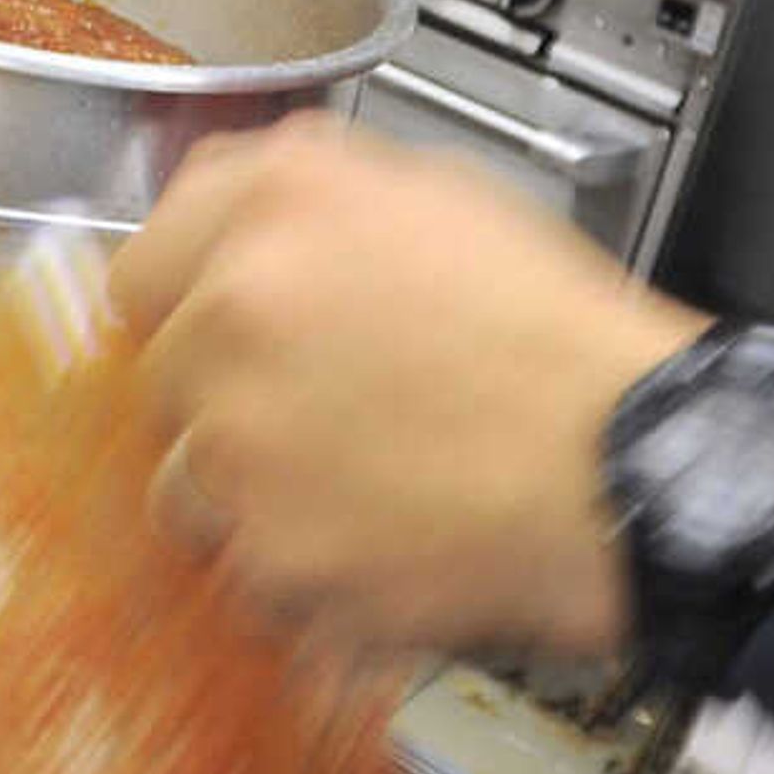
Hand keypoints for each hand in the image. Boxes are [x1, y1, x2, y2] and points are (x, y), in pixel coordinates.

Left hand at [108, 116, 708, 659]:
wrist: (630, 465)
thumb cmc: (559, 338)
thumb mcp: (443, 199)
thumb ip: (306, 199)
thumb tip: (233, 231)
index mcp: (280, 205)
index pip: (143, 266)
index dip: (190, 309)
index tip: (222, 339)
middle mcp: (237, 309)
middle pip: (164, 380)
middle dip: (228, 403)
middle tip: (327, 417)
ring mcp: (239, 440)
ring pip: (187, 486)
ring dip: (251, 495)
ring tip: (359, 488)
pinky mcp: (268, 554)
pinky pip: (245, 575)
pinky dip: (299, 573)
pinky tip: (380, 541)